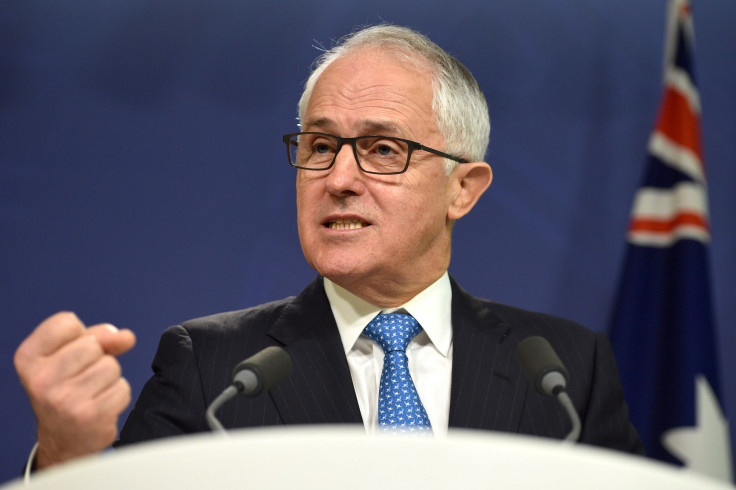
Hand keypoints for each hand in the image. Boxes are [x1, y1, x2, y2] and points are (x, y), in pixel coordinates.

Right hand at [14, 312, 135, 468]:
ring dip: (108, 378)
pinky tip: (100, 405)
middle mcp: (41, 379)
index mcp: (29, 359)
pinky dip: (117, 395)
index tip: (71, 353)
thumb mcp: (69, 356)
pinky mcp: (90, 415)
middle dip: (97, 358)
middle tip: (81, 377)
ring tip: (91, 392)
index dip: (79, 334)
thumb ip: (98, 337)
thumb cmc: (65, 390)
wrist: (63, 439)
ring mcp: (65, 399)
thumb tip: (125, 337)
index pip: (66, 322)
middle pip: (93, 345)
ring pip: (111, 366)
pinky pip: (123, 388)